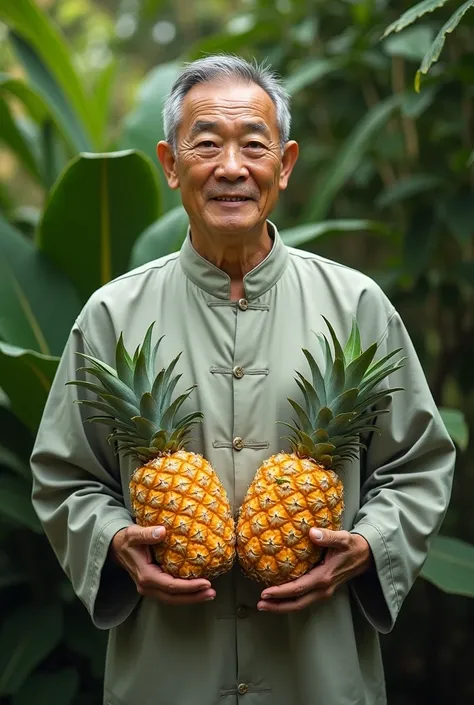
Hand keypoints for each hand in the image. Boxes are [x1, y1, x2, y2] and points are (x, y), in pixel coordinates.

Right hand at [110, 525, 215, 604]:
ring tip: (209, 594)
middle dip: (194, 597)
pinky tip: (197, 588)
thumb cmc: (127, 539)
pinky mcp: (154, 586)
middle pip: (173, 598)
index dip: (189, 586)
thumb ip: (147, 533)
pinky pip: (171, 593)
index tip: (206, 582)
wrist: (117, 547)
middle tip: (212, 593)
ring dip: (191, 597)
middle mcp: (147, 586)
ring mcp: (150, 588)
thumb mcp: (134, 533)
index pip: (171, 586)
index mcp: (145, 576)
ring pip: (172, 599)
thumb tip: (162, 531)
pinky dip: (185, 593)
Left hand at [257, 528, 371, 612]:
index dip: (281, 592)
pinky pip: (304, 599)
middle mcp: (323, 589)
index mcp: (324, 577)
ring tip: (265, 604)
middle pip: (297, 604)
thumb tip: (312, 533)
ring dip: (282, 606)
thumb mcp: (343, 538)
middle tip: (260, 604)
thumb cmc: (352, 546)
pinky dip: (290, 600)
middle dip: (277, 606)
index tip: (265, 592)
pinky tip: (279, 596)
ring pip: (300, 604)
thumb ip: (328, 536)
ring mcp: (324, 592)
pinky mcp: (323, 590)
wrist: (366, 556)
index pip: (298, 588)